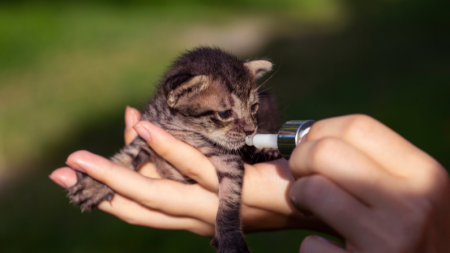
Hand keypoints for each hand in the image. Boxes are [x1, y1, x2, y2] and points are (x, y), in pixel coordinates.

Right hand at [50, 106, 334, 235]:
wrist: (309, 198)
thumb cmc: (261, 183)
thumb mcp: (211, 172)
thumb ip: (177, 156)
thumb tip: (140, 124)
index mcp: (192, 217)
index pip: (140, 210)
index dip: (106, 196)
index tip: (76, 179)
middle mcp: (195, 217)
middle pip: (137, 207)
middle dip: (97, 191)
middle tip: (62, 172)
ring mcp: (212, 204)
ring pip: (156, 194)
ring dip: (117, 175)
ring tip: (82, 159)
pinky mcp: (231, 186)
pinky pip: (194, 168)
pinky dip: (166, 150)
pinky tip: (143, 129)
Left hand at [288, 115, 449, 251]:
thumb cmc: (415, 234)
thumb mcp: (415, 194)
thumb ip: (377, 165)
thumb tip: (311, 136)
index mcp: (425, 173)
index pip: (358, 125)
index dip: (321, 132)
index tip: (312, 146)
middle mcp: (413, 202)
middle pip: (326, 151)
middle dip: (299, 160)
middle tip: (301, 176)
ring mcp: (390, 240)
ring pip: (312, 190)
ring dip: (297, 197)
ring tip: (306, 206)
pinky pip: (311, 243)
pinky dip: (311, 246)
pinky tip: (329, 250)